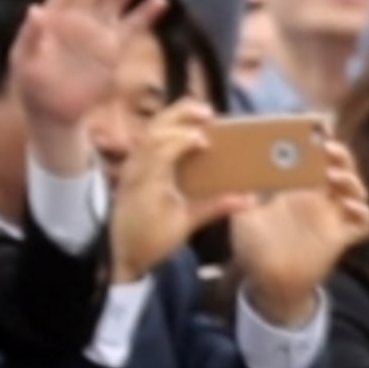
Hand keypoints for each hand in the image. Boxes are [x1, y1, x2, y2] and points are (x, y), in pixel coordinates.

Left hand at [13, 0, 163, 147]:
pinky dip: (147, 13)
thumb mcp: (23, 60)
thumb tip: (35, 9)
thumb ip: (30, 35)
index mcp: (54, 16)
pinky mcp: (115, 49)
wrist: (55, 113)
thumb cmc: (32, 85)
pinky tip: (160, 0)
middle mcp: (78, 18)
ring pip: (116, 1)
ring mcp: (98, 32)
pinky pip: (134, 26)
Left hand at [109, 100, 251, 283]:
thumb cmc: (151, 241)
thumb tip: (248, 199)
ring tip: (199, 115)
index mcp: (148, 181)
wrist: (120, 254)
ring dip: (174, 119)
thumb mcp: (184, 225)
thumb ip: (215, 208)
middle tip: (209, 112)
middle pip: (154, 129)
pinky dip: (166, 129)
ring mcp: (131, 167)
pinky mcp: (132, 169)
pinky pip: (146, 139)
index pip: (163, 147)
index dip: (185, 139)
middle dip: (180, 115)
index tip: (206, 142)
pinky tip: (182, 131)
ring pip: (149, 131)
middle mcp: (136, 168)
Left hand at [232, 140, 368, 327]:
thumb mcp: (242, 217)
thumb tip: (237, 175)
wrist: (266, 282)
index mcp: (300, 188)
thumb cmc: (255, 247)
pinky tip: (349, 206)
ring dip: (351, 179)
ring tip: (333, 174)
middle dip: (340, 154)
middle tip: (327, 147)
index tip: (318, 128)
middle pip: (343, 168)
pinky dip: (363, 212)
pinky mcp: (342, 238)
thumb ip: (241, 196)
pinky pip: (364, 223)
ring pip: (357, 191)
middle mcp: (321, 199)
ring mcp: (334, 217)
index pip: (318, 158)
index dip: (322, 142)